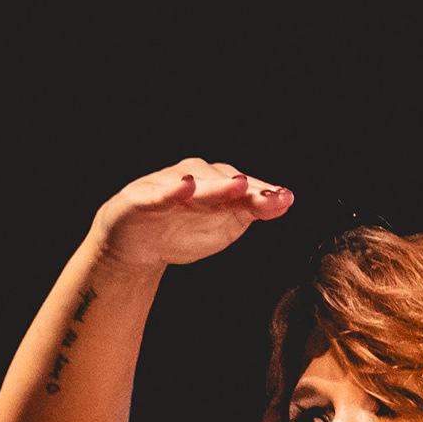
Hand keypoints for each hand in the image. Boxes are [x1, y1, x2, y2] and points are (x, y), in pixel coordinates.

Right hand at [93, 159, 292, 270]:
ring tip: (236, 185)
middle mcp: (195, 178)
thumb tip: (285, 199)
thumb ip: (251, 212)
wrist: (137, 244)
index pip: (244, 187)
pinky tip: (185, 188)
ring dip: (216, 184)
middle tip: (267, 195)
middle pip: (222, 180)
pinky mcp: (143, 197)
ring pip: (195, 183)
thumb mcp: (223, 225)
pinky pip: (159, 193)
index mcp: (216, 184)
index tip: (285, 199)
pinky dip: (172, 190)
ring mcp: (169, 185)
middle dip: (246, 187)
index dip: (264, 193)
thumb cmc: (182, 230)